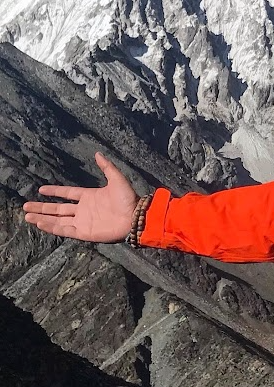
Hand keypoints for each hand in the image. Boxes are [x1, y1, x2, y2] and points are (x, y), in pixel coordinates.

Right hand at [22, 152, 139, 242]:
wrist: (135, 216)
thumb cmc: (128, 199)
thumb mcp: (117, 179)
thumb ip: (107, 167)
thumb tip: (97, 153)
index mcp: (89, 196)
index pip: (67, 193)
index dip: (54, 191)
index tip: (40, 190)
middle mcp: (83, 209)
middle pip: (57, 208)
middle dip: (41, 208)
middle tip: (25, 206)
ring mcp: (82, 221)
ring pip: (57, 220)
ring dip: (42, 218)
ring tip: (27, 216)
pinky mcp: (84, 232)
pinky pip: (64, 230)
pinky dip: (52, 227)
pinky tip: (40, 223)